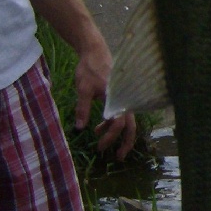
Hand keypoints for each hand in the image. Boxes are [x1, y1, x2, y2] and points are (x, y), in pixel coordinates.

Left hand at [73, 35, 136, 160]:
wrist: (95, 51)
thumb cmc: (90, 69)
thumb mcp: (83, 90)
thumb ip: (83, 109)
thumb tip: (79, 129)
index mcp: (117, 99)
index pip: (118, 124)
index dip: (110, 138)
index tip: (99, 147)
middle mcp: (124, 100)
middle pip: (130, 126)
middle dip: (125, 144)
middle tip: (118, 158)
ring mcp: (123, 98)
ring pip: (125, 121)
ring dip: (116, 134)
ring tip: (101, 143)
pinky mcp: (120, 96)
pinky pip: (120, 114)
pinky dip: (111, 123)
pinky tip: (98, 126)